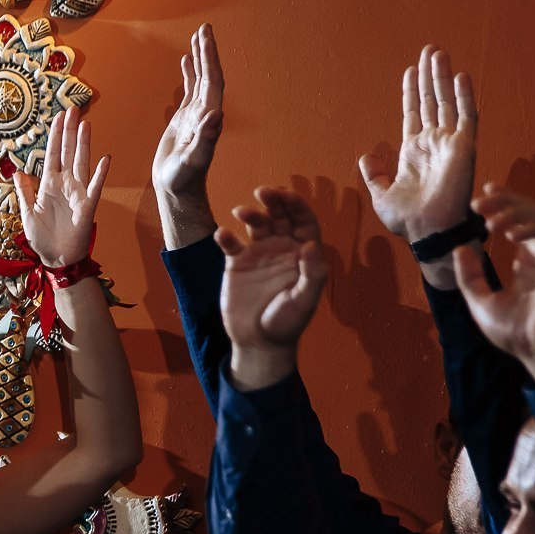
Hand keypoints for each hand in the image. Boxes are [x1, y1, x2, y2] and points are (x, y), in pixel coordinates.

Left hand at [14, 106, 107, 267]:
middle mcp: (65, 184)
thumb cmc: (43, 237)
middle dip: (69, 131)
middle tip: (73, 110)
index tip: (58, 117)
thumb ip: (24, 191)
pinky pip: (94, 188)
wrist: (56, 258)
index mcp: (49, 184)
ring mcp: (77, 193)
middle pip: (68, 152)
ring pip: (80, 163)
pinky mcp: (87, 207)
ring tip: (85, 124)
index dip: (55, 135)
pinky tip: (105, 159)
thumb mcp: (28, 212)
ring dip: (83, 144)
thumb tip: (17, 171)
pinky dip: (99, 175)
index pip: (52, 154)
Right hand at [151, 24, 222, 246]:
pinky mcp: (185, 120)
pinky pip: (189, 90)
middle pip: (209, 75)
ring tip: (198, 37)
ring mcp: (196, 115)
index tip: (206, 38)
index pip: (213, 81)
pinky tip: (186, 60)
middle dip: (207, 51)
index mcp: (209, 117)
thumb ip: (206, 139)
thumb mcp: (193, 161)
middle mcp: (205, 112)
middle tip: (204, 28)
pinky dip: (189, 73)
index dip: (210, 58)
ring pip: (200, 79)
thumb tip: (217, 114)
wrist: (177, 190)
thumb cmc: (183, 180)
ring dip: (200, 58)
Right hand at [217, 186, 328, 389]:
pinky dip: (226, 237)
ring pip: (256, 224)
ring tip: (241, 211)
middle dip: (274, 201)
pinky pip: (231, 244)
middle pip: (280, 216)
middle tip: (264, 192)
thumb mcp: (304, 300)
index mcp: (302, 254)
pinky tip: (223, 235)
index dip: (297, 206)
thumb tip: (309, 245)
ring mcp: (259, 254)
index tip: (287, 196)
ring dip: (251, 214)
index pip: (304, 222)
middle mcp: (282, 248)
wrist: (258, 341)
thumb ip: (311, 273)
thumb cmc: (287, 322)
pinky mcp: (236, 263)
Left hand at [358, 45, 476, 242]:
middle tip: (429, 50)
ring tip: (437, 52)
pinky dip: (464, 96)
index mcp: (414, 152)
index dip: (411, 91)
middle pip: (431, 101)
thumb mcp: (381, 195)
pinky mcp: (464, 148)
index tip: (410, 70)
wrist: (427, 232)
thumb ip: (374, 174)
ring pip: (446, 102)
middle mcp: (434, 143)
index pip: (414, 113)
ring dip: (442, 77)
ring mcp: (450, 143)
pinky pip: (466, 117)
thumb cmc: (408, 220)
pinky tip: (460, 76)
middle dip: (429, 76)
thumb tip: (364, 156)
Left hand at [459, 186, 534, 387]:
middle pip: (531, 213)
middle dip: (505, 203)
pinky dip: (534, 229)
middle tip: (480, 202)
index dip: (505, 202)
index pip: (519, 220)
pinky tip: (512, 233)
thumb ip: (470, 276)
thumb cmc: (516, 332)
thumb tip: (459, 249)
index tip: (484, 192)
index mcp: (529, 258)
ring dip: (516, 214)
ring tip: (491, 221)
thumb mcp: (481, 301)